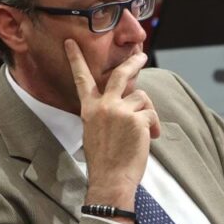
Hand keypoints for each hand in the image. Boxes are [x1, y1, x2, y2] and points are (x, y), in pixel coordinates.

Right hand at [65, 40, 159, 218]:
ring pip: (141, 99)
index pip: (81, 79)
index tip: (71, 43)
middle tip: (141, 56)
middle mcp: (103, 106)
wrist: (110, 179)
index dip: (76, 59)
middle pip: (120, 75)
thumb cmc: (105, 161)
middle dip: (133, 63)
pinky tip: (148, 139)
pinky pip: (151, 114)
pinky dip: (153, 126)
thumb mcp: (96, 131)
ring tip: (144, 133)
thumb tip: (127, 99)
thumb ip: (107, 112)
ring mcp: (120, 110)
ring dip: (147, 114)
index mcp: (89, 109)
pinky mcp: (136, 118)